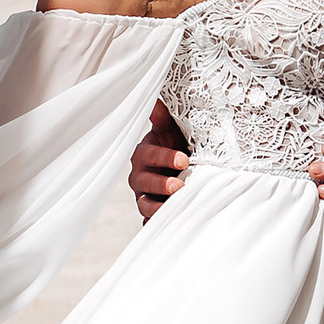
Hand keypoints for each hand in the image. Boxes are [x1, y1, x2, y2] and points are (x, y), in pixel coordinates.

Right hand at [130, 102, 189, 224]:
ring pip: (146, 206)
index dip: (165, 158)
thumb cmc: (174, 146)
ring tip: (176, 207)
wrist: (179, 169)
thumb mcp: (169, 129)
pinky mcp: (151, 215)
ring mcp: (144, 198)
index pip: (150, 156)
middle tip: (179, 186)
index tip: (183, 159)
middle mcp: (140, 177)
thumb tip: (156, 95)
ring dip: (159, 209)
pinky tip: (172, 228)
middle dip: (162, 185)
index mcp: (144, 155)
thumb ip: (162, 115)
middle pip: (145, 183)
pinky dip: (157, 226)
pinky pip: (150, 223)